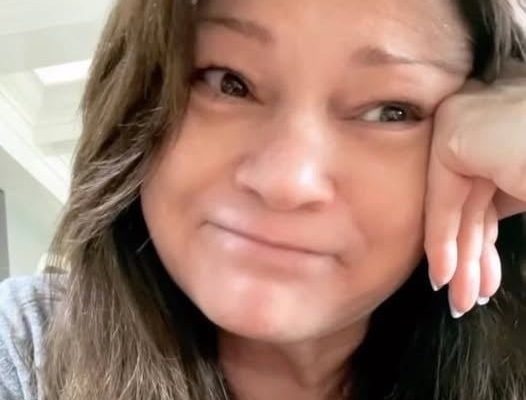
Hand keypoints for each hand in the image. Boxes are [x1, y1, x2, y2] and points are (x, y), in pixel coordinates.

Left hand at [425, 60, 525, 317]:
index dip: (483, 251)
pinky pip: (444, 199)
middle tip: (464, 303)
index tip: (483, 288)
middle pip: (473, 212)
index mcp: (510, 148)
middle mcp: (487, 137)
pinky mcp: (452, 136)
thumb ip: (507, 204)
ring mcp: (468, 131)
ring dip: (458, 260)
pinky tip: (443, 275)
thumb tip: (482, 247)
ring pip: (458, 210)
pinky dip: (441, 239)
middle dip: (470, 263)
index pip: (489, 206)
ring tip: (459, 301)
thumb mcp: (521, 196)